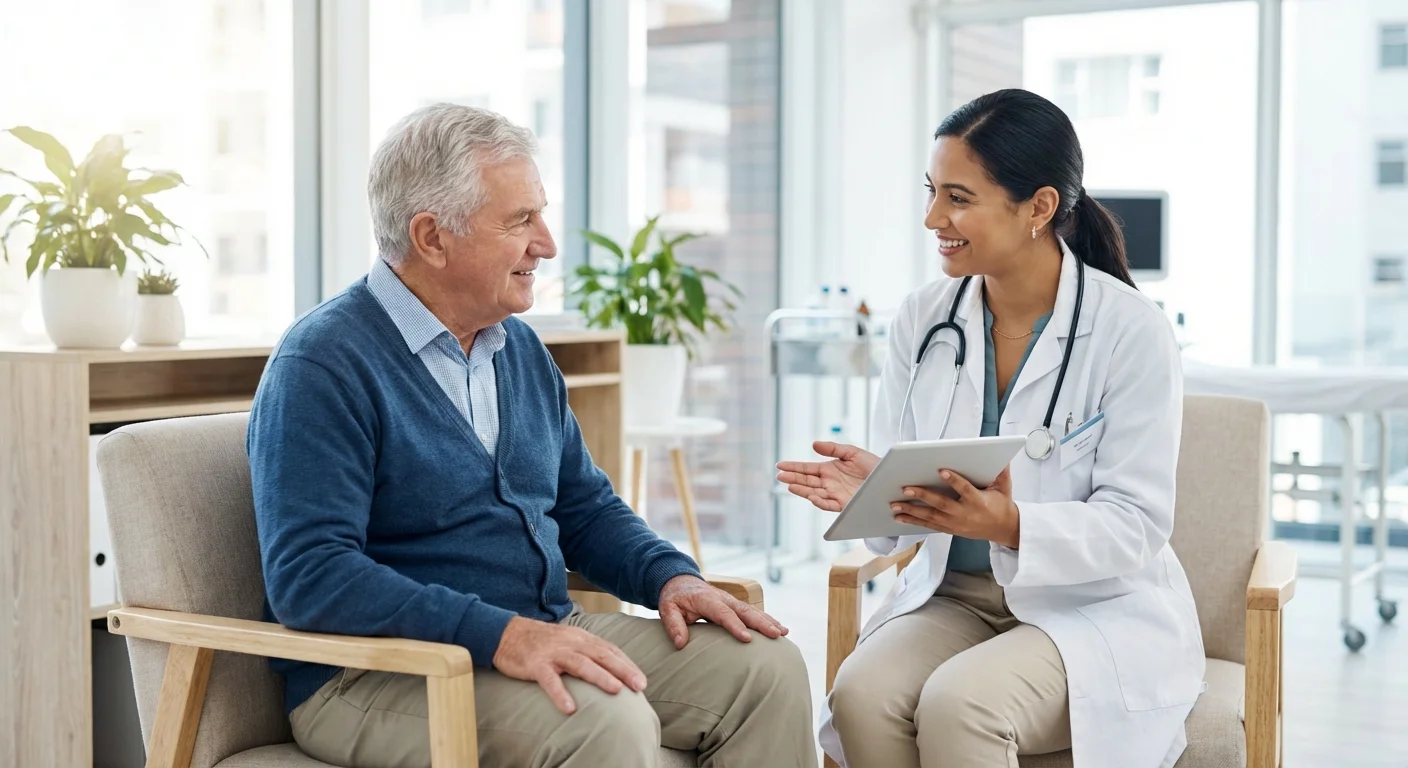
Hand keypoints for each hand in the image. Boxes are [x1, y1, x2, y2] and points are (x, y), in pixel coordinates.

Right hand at [492, 616, 646, 714]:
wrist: (507, 633)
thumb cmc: (542, 641)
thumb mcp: (568, 641)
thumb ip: (587, 651)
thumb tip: (611, 667)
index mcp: (581, 638)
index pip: (609, 650)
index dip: (626, 665)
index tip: (641, 681)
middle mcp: (571, 643)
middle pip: (601, 655)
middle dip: (622, 670)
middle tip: (639, 686)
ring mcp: (553, 653)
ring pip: (580, 664)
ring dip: (599, 676)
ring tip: (616, 690)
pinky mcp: (536, 664)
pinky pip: (549, 679)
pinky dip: (560, 693)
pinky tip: (570, 707)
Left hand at [657, 575, 787, 648]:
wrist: (680, 580)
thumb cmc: (674, 598)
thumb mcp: (667, 609)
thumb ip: (674, 625)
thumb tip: (680, 644)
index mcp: (707, 599)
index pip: (723, 614)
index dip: (736, 626)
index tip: (747, 639)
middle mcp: (723, 598)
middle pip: (745, 611)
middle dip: (761, 623)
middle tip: (776, 635)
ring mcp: (731, 600)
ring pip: (753, 610)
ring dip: (768, 621)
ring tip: (783, 632)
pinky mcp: (735, 604)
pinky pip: (753, 611)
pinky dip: (767, 619)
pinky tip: (780, 628)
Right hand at [775, 441, 879, 511]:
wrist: (891, 479)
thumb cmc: (873, 466)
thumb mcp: (852, 452)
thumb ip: (833, 448)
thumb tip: (813, 445)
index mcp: (829, 469)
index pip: (807, 469)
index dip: (793, 467)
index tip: (780, 465)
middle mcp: (829, 483)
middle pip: (806, 481)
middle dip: (793, 479)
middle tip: (780, 476)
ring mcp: (835, 494)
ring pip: (813, 493)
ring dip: (801, 490)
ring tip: (789, 485)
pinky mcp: (844, 504)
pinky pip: (829, 504)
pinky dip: (819, 501)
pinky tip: (811, 496)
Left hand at [890, 466, 1020, 547]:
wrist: (1004, 530)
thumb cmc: (1002, 506)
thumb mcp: (1005, 488)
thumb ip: (1002, 473)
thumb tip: (1002, 458)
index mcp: (978, 502)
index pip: (965, 489)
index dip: (954, 480)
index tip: (941, 470)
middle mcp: (965, 514)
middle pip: (941, 504)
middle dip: (922, 496)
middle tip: (905, 489)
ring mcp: (956, 524)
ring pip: (931, 517)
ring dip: (911, 511)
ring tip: (894, 505)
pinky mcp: (950, 529)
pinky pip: (930, 525)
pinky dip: (914, 521)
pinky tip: (900, 517)